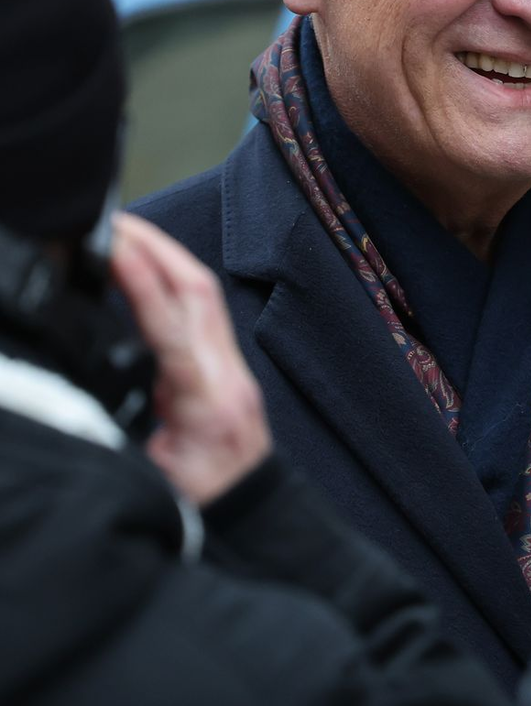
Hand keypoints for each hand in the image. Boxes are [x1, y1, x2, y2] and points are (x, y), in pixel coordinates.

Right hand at [111, 213, 271, 505]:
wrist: (253, 513)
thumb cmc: (202, 506)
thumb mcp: (152, 486)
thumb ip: (122, 445)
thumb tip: (75, 412)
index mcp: (207, 404)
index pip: (175, 330)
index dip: (145, 287)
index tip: (116, 248)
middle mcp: (226, 374)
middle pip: (198, 292)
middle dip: (157, 249)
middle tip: (113, 219)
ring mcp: (231, 365)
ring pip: (203, 294)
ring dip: (165, 256)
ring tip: (125, 229)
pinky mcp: (225, 364)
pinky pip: (201, 310)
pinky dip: (172, 281)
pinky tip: (147, 267)